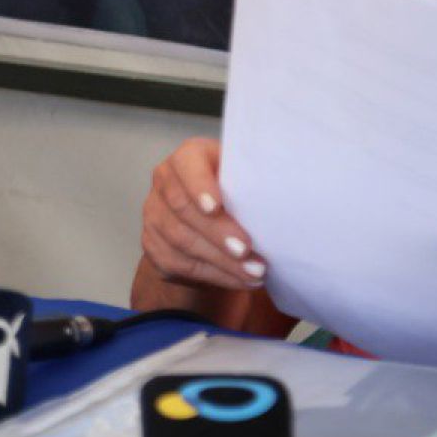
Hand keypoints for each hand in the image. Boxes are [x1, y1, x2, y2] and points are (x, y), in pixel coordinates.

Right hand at [140, 137, 267, 290]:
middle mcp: (165, 181)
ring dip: (221, 259)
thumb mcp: (245, 179)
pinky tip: (240, 279)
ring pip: (180, 239)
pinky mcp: (154, 244)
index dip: (199, 185)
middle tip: (246, 249)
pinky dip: (215, 274)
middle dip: (216, 232)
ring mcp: (154, 213)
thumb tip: (282, 195)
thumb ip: (253, 183)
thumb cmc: (236, 194)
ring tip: (254, 271)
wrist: (211, 222)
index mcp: (189, 157)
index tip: (216, 207)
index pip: (186, 164)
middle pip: (183, 207)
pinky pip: (179, 263)